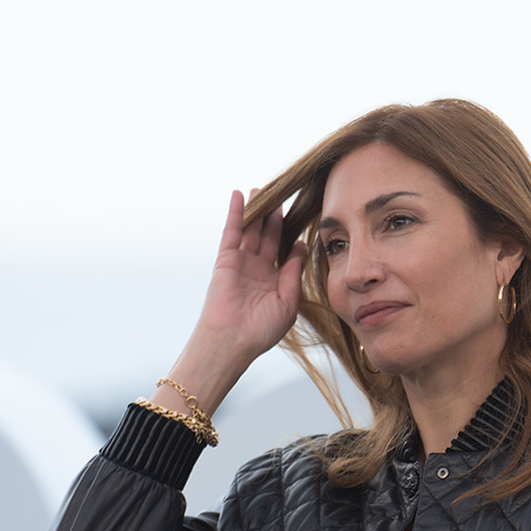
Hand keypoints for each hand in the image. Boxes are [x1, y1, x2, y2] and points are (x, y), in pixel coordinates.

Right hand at [198, 189, 308, 358]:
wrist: (233, 341)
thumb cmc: (261, 330)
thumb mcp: (288, 301)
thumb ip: (294, 272)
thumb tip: (301, 246)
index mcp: (273, 282)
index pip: (285, 252)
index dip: (293, 235)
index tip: (305, 218)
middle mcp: (256, 270)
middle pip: (268, 237)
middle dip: (275, 217)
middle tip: (284, 196)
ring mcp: (240, 263)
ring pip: (251, 230)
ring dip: (257, 210)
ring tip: (263, 189)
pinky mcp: (225, 259)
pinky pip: (231, 231)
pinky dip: (235, 212)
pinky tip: (239, 195)